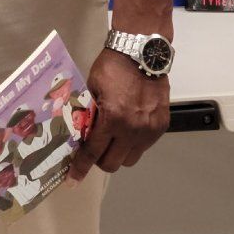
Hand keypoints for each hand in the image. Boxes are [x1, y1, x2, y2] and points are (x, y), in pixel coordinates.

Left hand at [67, 49, 169, 182]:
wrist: (141, 54)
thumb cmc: (113, 66)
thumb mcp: (92, 87)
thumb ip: (88, 111)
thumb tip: (79, 128)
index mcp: (112, 118)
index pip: (93, 151)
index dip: (81, 167)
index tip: (73, 179)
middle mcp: (132, 128)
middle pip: (113, 163)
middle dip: (100, 161)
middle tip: (93, 150)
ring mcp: (149, 129)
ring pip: (131, 159)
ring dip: (118, 154)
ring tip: (111, 139)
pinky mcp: (161, 126)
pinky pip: (144, 146)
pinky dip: (133, 143)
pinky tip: (126, 129)